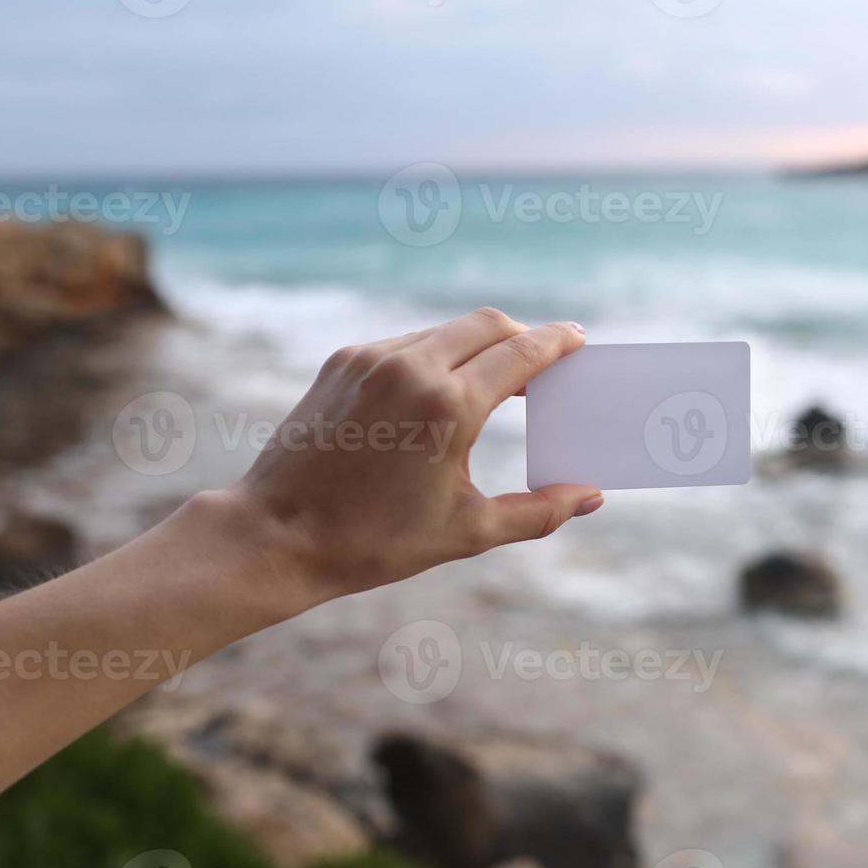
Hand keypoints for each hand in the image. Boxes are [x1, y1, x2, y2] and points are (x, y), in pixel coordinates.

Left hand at [224, 308, 603, 600]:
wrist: (276, 535)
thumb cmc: (374, 542)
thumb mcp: (466, 532)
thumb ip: (537, 512)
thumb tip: (590, 498)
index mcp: (448, 406)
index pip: (522, 353)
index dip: (558, 343)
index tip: (579, 340)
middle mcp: (411, 367)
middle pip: (488, 325)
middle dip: (523, 337)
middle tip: (546, 362)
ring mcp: (371, 358)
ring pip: (444, 331)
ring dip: (477, 346)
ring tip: (495, 380)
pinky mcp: (342, 361)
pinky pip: (405, 344)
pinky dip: (434, 356)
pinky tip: (440, 390)